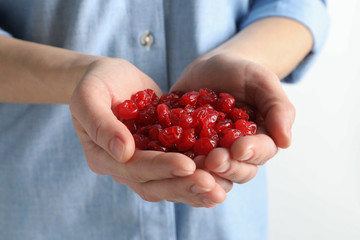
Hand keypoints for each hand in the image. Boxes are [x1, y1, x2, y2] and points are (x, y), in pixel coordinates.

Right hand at [70, 58, 226, 206]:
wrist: (109, 77)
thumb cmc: (95, 82)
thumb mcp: (89, 96)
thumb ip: (101, 124)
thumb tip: (123, 151)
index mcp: (103, 156)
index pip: (133, 168)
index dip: (160, 168)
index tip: (187, 165)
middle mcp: (124, 166)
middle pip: (154, 185)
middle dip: (183, 186)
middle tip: (212, 186)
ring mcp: (143, 162)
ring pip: (169, 184)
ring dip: (195, 188)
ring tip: (221, 189)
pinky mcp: (160, 153)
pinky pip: (180, 169)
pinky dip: (199, 175)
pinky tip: (221, 177)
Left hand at [171, 53, 294, 182]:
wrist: (209, 68)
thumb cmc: (241, 73)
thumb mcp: (262, 81)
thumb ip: (278, 107)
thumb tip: (286, 141)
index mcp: (259, 139)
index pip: (261, 152)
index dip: (251, 153)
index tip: (239, 148)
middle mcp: (236, 153)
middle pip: (237, 170)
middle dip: (227, 166)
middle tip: (213, 159)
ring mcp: (211, 153)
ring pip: (211, 174)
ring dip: (204, 172)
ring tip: (193, 165)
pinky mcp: (187, 150)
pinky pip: (184, 163)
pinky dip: (179, 166)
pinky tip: (171, 164)